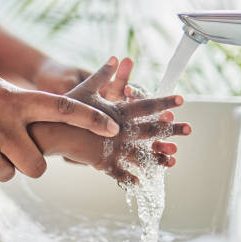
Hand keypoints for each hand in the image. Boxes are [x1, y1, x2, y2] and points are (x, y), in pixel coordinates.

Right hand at [0, 56, 119, 182]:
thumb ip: (13, 100)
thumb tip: (32, 116)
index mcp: (12, 101)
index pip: (62, 109)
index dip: (89, 119)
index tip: (110, 127)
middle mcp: (1, 126)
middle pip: (37, 167)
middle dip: (30, 164)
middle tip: (17, 152)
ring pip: (8, 175)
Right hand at [64, 57, 190, 182]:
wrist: (51, 131)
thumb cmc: (67, 109)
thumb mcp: (86, 89)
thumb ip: (103, 75)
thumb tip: (115, 58)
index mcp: (118, 111)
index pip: (147, 105)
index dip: (164, 102)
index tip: (181, 100)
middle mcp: (121, 131)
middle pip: (152, 130)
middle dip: (172, 130)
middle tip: (189, 129)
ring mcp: (114, 149)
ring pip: (142, 155)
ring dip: (159, 157)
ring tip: (174, 159)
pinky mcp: (103, 163)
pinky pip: (121, 173)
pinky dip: (131, 178)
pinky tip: (142, 182)